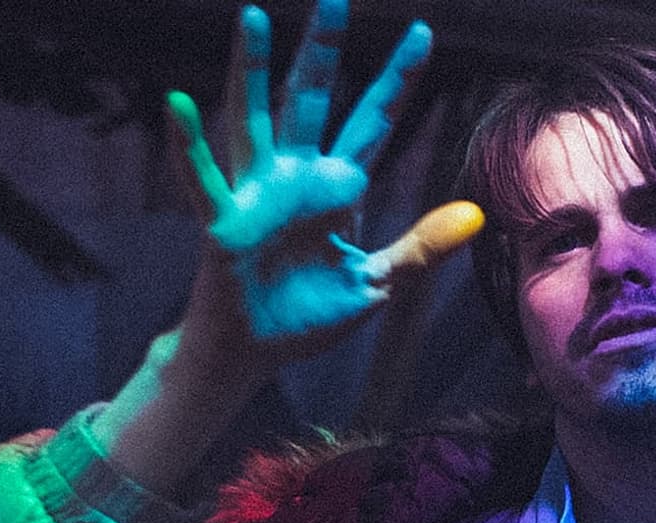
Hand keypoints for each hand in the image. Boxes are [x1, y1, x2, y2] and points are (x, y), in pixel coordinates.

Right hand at [95, 0, 482, 495]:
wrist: (253, 355)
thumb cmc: (305, 318)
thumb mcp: (375, 283)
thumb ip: (421, 247)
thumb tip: (475, 215)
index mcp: (335, 189)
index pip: (372, 122)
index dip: (396, 81)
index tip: (421, 33)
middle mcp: (294, 178)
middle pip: (311, 101)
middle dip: (323, 52)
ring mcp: (256, 194)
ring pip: (254, 119)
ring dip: (251, 70)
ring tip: (252, 17)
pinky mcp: (224, 222)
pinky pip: (204, 178)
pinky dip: (189, 143)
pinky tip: (179, 105)